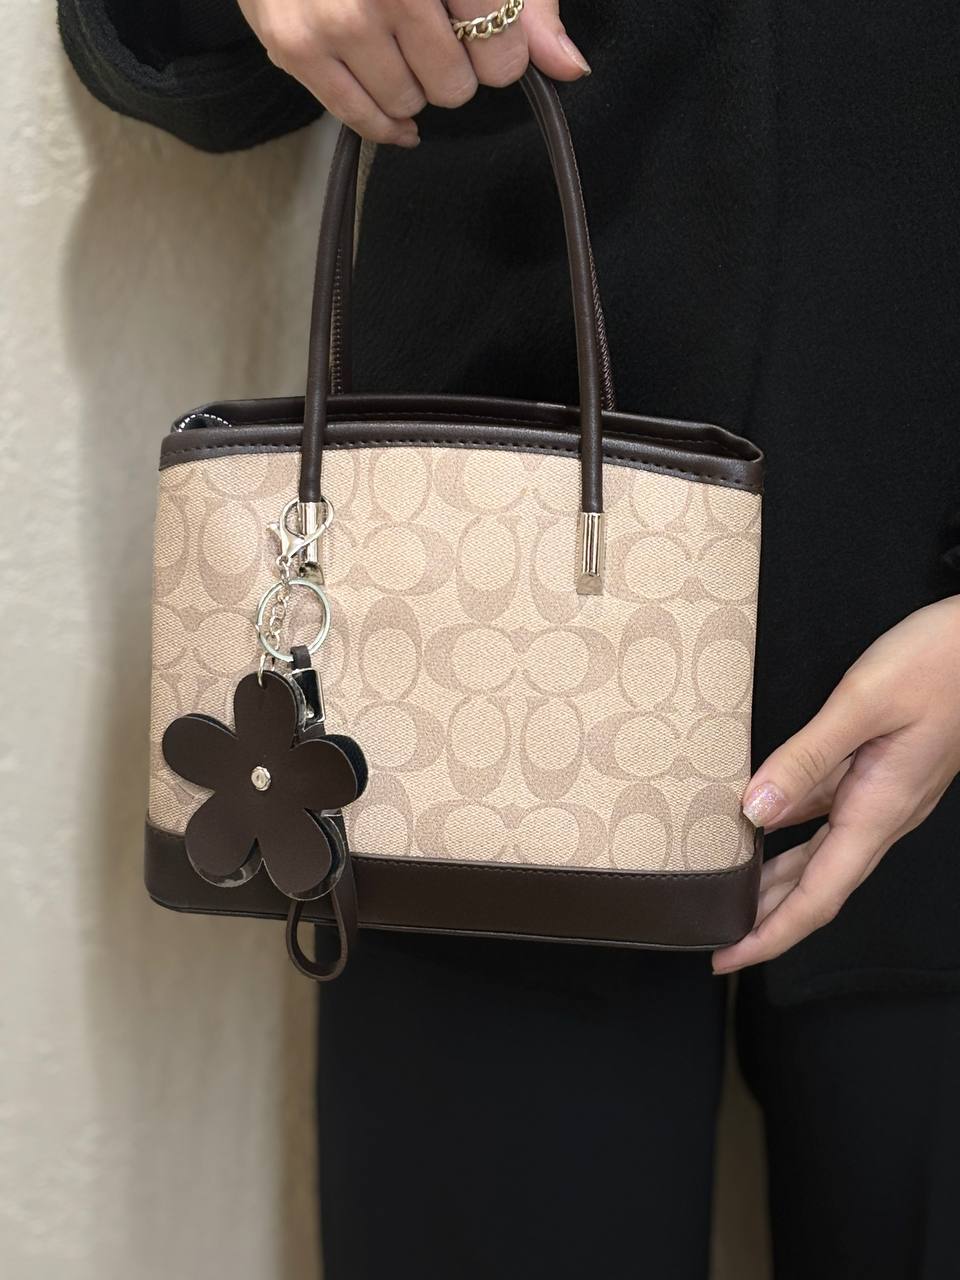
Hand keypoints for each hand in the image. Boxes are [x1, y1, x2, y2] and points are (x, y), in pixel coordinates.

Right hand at [235, 0, 590, 146]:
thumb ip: (531, 2)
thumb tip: (570, 67)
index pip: (501, 48)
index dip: (502, 53)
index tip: (486, 34)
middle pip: (453, 87)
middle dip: (453, 71)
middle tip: (433, 34)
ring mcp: (338, 17)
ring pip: (408, 104)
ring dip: (413, 87)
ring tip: (397, 44)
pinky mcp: (295, 44)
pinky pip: (362, 120)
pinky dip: (386, 123)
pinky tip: (395, 106)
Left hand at [713, 595, 959, 972]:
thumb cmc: (940, 661)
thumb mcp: (864, 702)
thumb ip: (807, 757)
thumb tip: (755, 809)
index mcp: (879, 810)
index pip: (817, 897)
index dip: (770, 934)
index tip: (728, 958)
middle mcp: (881, 813)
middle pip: (815, 886)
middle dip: (764, 918)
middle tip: (713, 934)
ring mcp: (883, 794)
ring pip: (820, 853)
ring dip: (774, 879)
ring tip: (727, 892)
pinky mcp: (880, 770)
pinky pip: (826, 815)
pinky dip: (789, 830)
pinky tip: (760, 821)